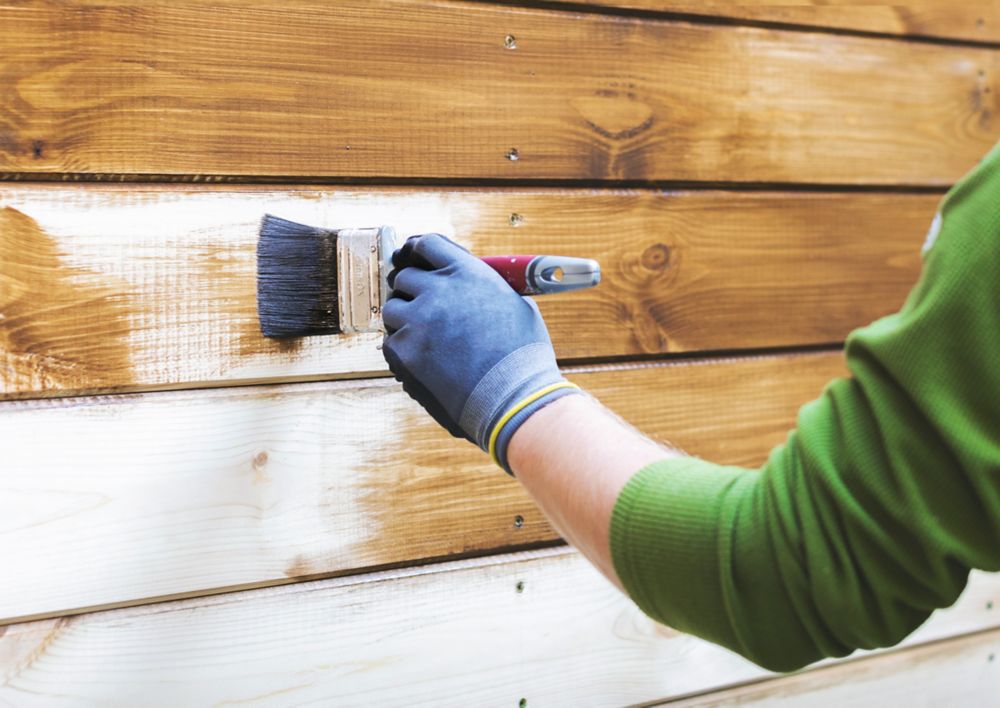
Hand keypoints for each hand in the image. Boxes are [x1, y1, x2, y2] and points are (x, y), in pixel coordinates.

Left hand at [382, 234, 580, 471]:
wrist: (514, 398)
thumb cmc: (523, 356)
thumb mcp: (515, 305)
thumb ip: (485, 287)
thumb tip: (469, 285)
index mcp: (468, 272)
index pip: (427, 244)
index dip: (417, 252)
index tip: (413, 260)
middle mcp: (439, 290)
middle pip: (405, 277)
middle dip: (412, 291)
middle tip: (423, 309)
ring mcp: (418, 320)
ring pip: (393, 309)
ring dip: (405, 320)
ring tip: (427, 339)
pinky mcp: (404, 350)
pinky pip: (390, 342)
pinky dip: (403, 350)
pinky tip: (425, 360)